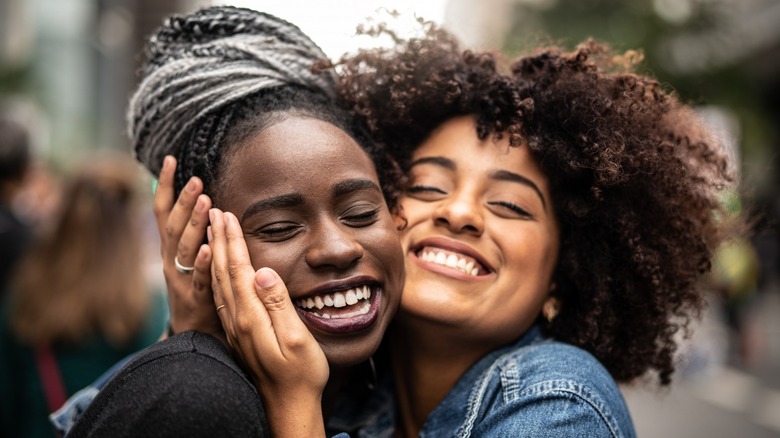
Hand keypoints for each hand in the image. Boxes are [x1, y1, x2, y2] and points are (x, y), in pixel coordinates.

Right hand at [154, 156, 221, 338]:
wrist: (192, 335)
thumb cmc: (195, 289)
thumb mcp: (188, 258)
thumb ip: (191, 232)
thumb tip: (197, 198)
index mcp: (170, 249)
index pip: (163, 212)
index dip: (164, 186)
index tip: (170, 159)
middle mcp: (170, 261)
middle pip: (174, 227)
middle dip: (183, 201)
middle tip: (196, 179)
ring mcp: (181, 280)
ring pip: (185, 249)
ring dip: (194, 224)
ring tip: (205, 201)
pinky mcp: (196, 298)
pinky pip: (199, 278)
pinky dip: (203, 262)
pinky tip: (211, 248)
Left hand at [209, 209, 327, 437]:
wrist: (288, 408)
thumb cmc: (301, 375)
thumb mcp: (297, 339)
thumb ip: (278, 304)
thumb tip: (262, 271)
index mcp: (251, 317)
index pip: (238, 269)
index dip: (232, 240)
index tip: (227, 213)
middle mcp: (237, 320)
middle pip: (224, 271)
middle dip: (219, 238)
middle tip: (213, 210)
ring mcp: (235, 328)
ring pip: (219, 282)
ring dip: (215, 253)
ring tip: (211, 231)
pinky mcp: (238, 335)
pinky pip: (222, 296)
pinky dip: (217, 274)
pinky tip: (218, 268)